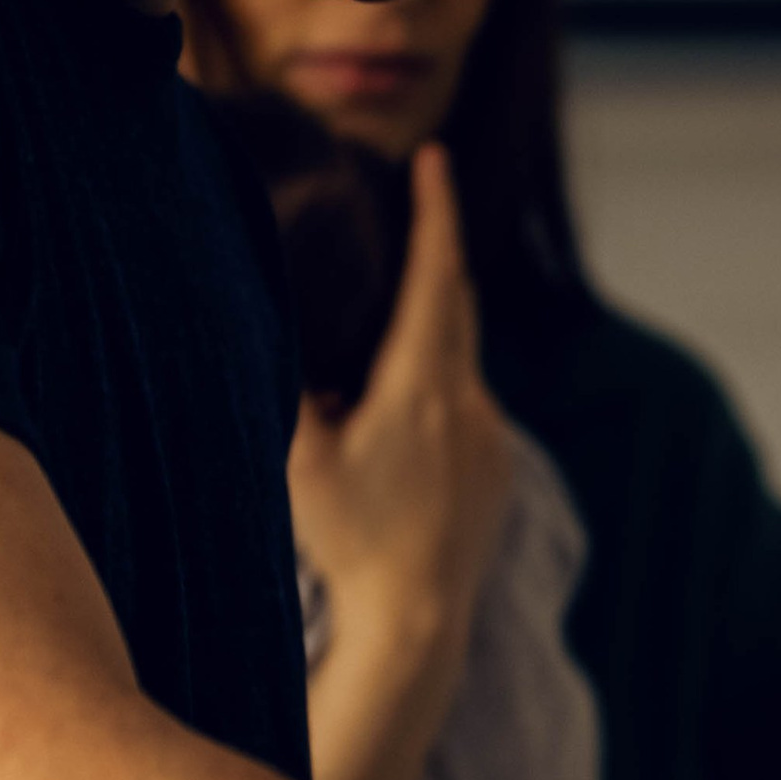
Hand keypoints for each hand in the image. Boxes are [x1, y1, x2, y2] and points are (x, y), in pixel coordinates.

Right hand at [288, 145, 510, 625]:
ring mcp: (492, 439)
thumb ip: (288, 388)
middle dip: (434, 260)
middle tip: (415, 218)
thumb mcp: (300, 460)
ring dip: (425, 345)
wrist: (420, 618)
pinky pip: (467, 411)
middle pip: (456, 309)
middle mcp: (470, 404)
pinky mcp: (500, 472)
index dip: (436, 213)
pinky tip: (401, 428)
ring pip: (459, 366)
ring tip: (377, 360)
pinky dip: (438, 395)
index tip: (433, 160)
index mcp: (422, 386)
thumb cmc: (352, 540)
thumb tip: (281, 330)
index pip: (435, 277)